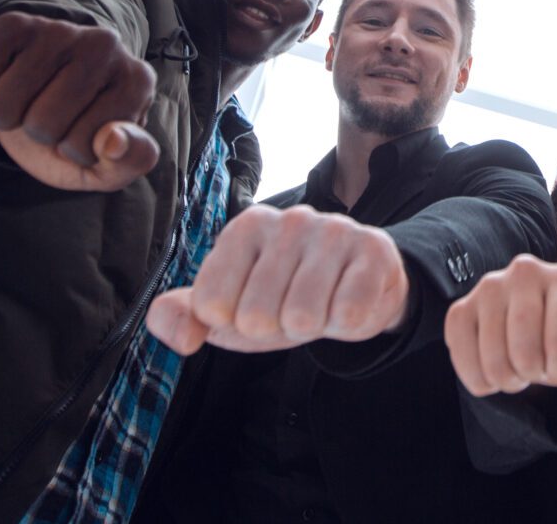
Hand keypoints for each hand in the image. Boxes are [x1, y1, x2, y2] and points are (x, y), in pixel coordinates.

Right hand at [0, 11, 158, 189]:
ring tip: (24, 99)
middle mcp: (105, 44)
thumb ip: (130, 161)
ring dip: (3, 119)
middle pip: (42, 125)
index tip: (79, 131)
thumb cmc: (73, 130)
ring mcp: (58, 29)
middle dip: (36, 135)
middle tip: (45, 114)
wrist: (32, 93)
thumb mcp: (106, 162)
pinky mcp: (10, 23)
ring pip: (1, 109)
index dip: (72, 151)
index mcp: (137, 81)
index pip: (86, 146)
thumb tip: (114, 140)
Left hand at [146, 205, 411, 354]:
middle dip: (275, 327)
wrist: (357, 289)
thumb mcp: (228, 310)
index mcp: (245, 227)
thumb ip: (182, 316)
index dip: (232, 322)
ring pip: (302, 318)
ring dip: (312, 327)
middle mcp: (288, 219)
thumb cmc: (283, 297)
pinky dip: (346, 324)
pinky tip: (348, 301)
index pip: (211, 304)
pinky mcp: (374, 249)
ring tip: (320, 306)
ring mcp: (333, 230)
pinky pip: (347, 316)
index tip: (251, 304)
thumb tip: (183, 338)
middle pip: (256, 316)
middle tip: (292, 308)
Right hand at [443, 254, 556, 396]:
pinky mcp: (460, 308)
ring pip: (495, 362)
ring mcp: (488, 287)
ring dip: (509, 380)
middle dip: (536, 375)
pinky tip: (494, 368)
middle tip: (539, 367)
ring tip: (519, 365)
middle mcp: (524, 270)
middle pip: (525, 353)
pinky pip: (464, 361)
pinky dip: (482, 382)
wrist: (532, 333)